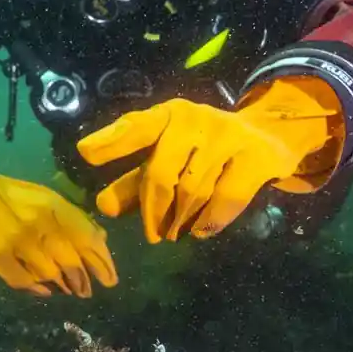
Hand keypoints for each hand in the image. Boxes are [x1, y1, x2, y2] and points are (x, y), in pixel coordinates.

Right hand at [0, 161, 118, 296]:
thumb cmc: (18, 198)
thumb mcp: (49, 199)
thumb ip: (74, 219)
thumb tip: (100, 241)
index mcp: (54, 207)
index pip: (87, 239)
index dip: (101, 263)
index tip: (109, 280)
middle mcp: (39, 224)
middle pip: (70, 262)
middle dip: (82, 280)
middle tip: (86, 291)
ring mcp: (17, 242)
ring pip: (49, 273)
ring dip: (62, 285)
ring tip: (67, 289)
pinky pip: (22, 280)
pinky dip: (36, 288)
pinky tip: (44, 290)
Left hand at [76, 77, 342, 241]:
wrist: (267, 137)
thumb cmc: (202, 151)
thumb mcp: (167, 159)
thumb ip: (134, 183)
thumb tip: (103, 206)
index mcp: (168, 116)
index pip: (137, 127)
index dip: (111, 141)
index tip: (85, 153)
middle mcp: (196, 120)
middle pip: (161, 173)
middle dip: (151, 210)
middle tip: (150, 235)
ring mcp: (229, 136)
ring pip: (192, 191)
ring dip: (179, 220)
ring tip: (174, 232)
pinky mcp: (256, 157)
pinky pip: (224, 200)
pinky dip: (209, 221)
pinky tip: (200, 230)